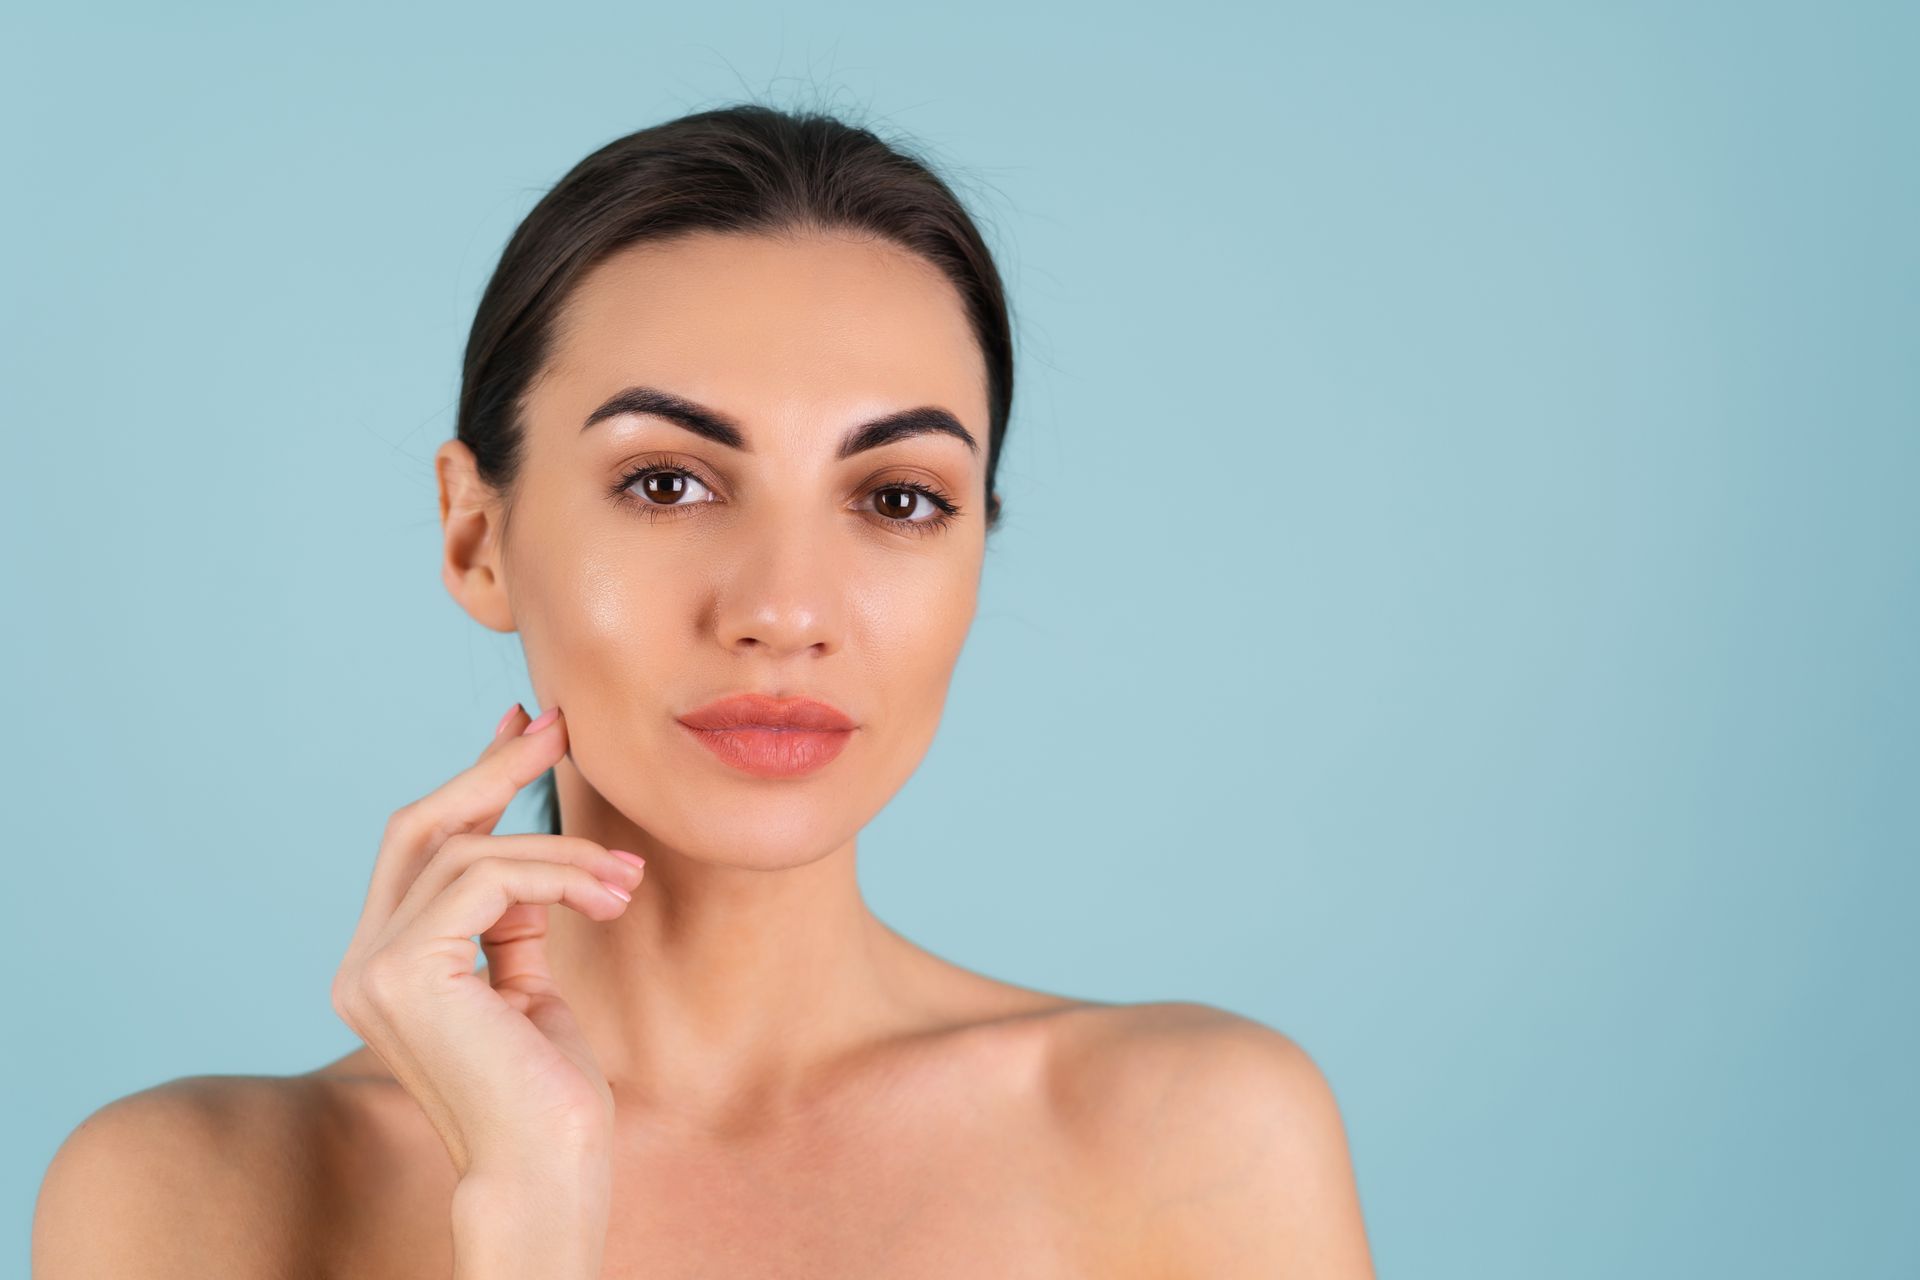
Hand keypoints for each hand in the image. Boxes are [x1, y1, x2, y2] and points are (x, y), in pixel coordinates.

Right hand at [329, 704, 646, 1179]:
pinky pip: (487, 878)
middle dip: (493, 767)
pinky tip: (607, 896)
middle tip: (562, 727)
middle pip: (419, 826)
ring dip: (562, 850)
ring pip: (468, 849)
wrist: (547, 1171)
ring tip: (627, 877)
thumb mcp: (526, 983)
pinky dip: (556, 873)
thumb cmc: (547, 1094)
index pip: (420, 847)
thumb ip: (511, 919)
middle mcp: (360, 963)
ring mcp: (371, 968)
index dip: (473, 780)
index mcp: (383, 965)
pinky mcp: (403, 972)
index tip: (527, 729)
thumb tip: (526, 843)